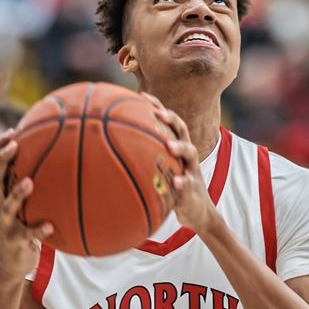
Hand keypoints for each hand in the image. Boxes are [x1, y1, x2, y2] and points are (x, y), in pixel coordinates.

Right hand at [0, 129, 52, 282]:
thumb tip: (59, 161)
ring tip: (29, 182)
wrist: (11, 265)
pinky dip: (38, 230)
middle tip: (14, 146)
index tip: (12, 130)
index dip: (1, 147)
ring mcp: (5, 224)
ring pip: (8, 206)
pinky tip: (51, 226)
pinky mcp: (15, 241)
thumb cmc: (22, 227)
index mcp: (0, 194)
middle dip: (2, 161)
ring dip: (18, 193)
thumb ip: (34, 186)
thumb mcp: (25, 206)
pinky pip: (27, 234)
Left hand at [145, 95, 215, 232]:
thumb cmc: (172, 188)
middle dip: (171, 119)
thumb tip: (110, 152)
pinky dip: (183, 182)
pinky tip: (177, 183)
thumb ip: (144, 160)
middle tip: (158, 114)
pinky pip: (189, 184)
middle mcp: (186, 155)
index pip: (169, 122)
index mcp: (177, 148)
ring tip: (170, 145)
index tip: (141, 96)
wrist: (198, 212)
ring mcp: (192, 171)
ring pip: (191, 153)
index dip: (158, 107)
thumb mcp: (159, 171)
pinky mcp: (194, 189)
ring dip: (181, 147)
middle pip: (182, 130)